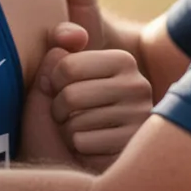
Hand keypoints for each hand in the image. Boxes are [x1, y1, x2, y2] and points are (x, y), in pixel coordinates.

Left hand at [45, 23, 151, 171]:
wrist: (78, 154)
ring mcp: (138, 118)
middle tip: (66, 114)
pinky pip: (83, 144)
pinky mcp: (130, 147)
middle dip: (58, 109)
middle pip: (70, 95)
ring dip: (66, 130)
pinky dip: (76, 148)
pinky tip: (89, 146)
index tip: (60, 88)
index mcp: (122, 60)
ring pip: (76, 123)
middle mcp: (137, 86)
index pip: (67, 65)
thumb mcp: (58, 70)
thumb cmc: (67, 106)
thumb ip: (58, 42)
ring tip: (79, 129)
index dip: (52, 81)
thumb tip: (75, 35)